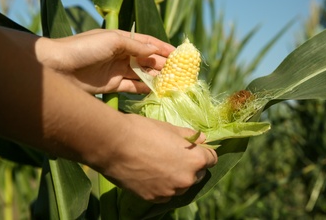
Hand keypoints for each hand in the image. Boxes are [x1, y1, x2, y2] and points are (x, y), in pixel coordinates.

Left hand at [37, 29, 174, 93]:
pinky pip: (132, 86)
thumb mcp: (112, 40)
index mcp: (121, 40)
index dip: (163, 48)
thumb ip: (135, 46)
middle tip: (179, 71)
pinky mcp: (111, 85)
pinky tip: (156, 90)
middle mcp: (120, 54)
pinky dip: (144, 88)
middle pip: (146, 59)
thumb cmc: (84, 48)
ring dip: (155, 77)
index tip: (179, 54)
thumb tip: (155, 50)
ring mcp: (116, 70)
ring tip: (171, 82)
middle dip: (162, 64)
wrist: (57, 68)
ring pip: (141, 74)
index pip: (147, 43)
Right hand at [98, 114, 217, 202]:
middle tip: (174, 154)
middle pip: (198, 173)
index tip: (195, 148)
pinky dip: (162, 185)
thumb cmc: (143, 131)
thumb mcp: (170, 128)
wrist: (113, 144)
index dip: (203, 151)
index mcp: (195, 160)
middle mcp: (187, 179)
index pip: (212, 158)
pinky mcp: (154, 198)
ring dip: (176, 177)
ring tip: (159, 164)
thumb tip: (202, 139)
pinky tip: (150, 173)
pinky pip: (165, 192)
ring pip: (181, 185)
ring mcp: (170, 191)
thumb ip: (189, 136)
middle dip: (191, 165)